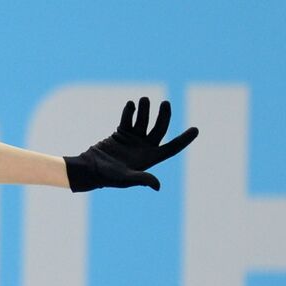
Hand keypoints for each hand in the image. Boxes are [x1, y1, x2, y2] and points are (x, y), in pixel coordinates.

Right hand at [63, 97, 197, 192]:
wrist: (88, 169)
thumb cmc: (107, 177)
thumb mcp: (125, 178)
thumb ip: (142, 179)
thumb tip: (157, 186)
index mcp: (149, 159)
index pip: (172, 148)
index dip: (184, 140)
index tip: (196, 129)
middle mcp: (143, 148)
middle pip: (160, 129)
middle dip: (164, 116)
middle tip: (165, 103)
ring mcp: (133, 140)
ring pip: (144, 121)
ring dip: (145, 109)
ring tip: (144, 99)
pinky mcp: (121, 134)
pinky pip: (129, 119)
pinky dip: (130, 111)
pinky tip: (131, 104)